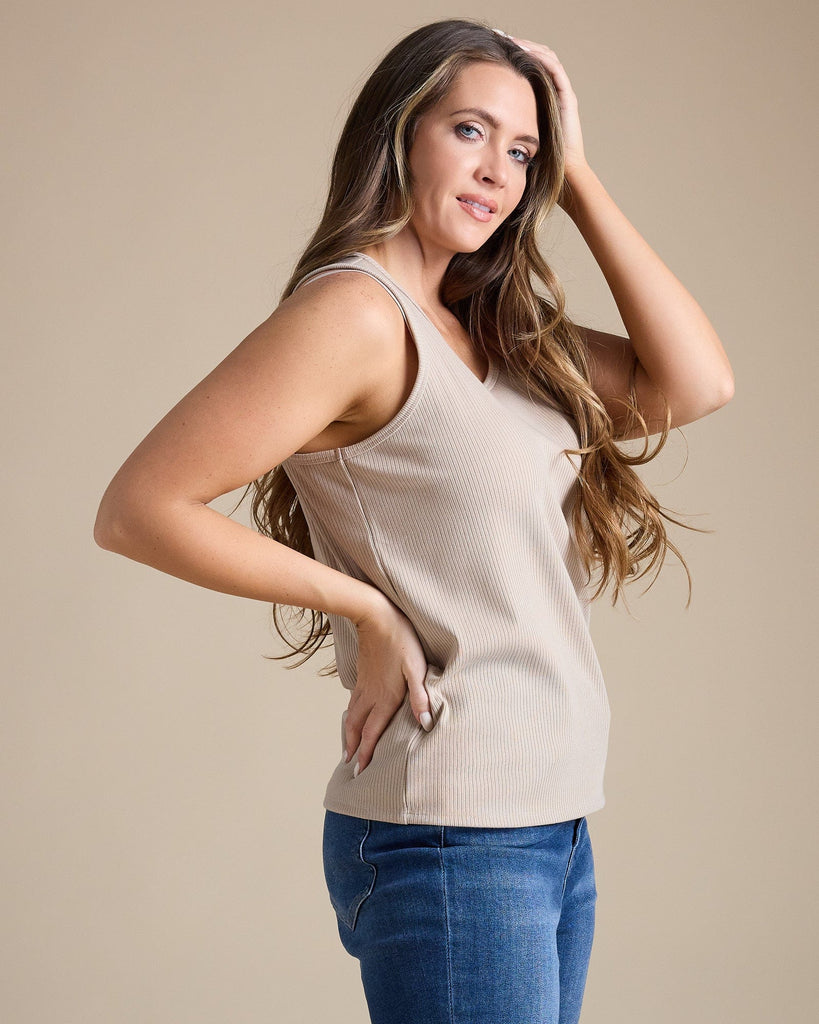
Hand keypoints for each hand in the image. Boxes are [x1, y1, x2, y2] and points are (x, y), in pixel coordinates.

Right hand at [345, 597, 433, 774]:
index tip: (360, 770)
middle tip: (349, 764)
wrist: (375, 617)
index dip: (366, 752)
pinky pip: (352, 701)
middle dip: (352, 747)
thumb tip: (425, 724)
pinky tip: (352, 714)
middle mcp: (371, 695)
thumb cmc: (401, 641)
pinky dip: (349, 715)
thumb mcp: (417, 668)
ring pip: (351, 715)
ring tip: (346, 746)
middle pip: (356, 727)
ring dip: (348, 733)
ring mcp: (364, 684)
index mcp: (385, 697)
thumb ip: (420, 697)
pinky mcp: (362, 674)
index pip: (373, 732)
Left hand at [493, 29, 588, 180]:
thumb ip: (501, 126)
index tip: (487, 51)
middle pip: (534, 59)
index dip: (509, 58)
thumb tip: (473, 124)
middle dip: (515, 46)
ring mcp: (561, 94)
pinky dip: (538, 57)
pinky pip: (553, 68)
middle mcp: (551, 93)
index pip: (525, 70)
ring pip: (544, 58)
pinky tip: (522, 51)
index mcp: (539, 100)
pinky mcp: (567, 97)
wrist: (562, 176)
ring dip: (525, 47)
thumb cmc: (538, 165)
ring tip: (506, 40)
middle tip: (495, 37)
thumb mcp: (512, 139)